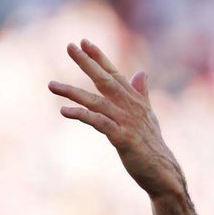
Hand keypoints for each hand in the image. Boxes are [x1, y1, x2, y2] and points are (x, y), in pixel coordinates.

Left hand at [48, 39, 185, 199]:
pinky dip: (81, 115)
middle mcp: (131, 106)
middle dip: (86, 62)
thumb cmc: (151, 145)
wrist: (163, 172)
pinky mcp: (122, 138)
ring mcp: (126, 121)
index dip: (99, 57)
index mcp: (134, 100)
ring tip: (51, 85)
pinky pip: (98, 123)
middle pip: (105, 80)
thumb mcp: (147, 116)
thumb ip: (142, 93)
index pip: (114, 73)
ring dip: (72, 91)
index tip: (84, 42)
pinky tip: (64, 111)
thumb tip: (141, 72)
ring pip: (95, 101)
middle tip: (69, 46)